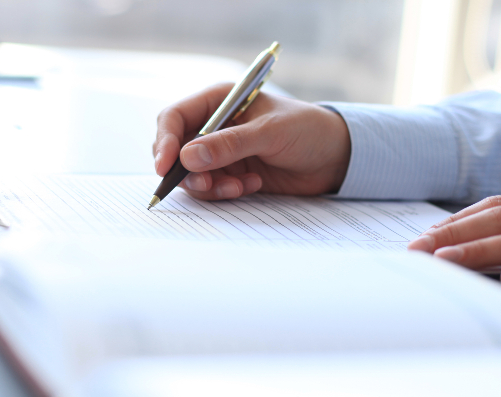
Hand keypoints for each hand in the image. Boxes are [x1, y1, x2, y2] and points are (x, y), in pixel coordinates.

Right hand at [153, 83, 350, 199]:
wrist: (336, 157)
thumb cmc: (308, 130)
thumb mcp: (270, 133)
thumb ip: (230, 145)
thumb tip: (188, 157)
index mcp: (219, 101)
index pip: (175, 118)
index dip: (165, 141)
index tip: (165, 166)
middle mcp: (214, 126)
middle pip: (176, 150)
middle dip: (187, 171)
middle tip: (208, 185)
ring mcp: (221, 152)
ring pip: (192, 175)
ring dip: (210, 186)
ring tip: (239, 186)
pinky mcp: (231, 174)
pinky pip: (212, 189)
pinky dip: (226, 192)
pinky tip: (252, 186)